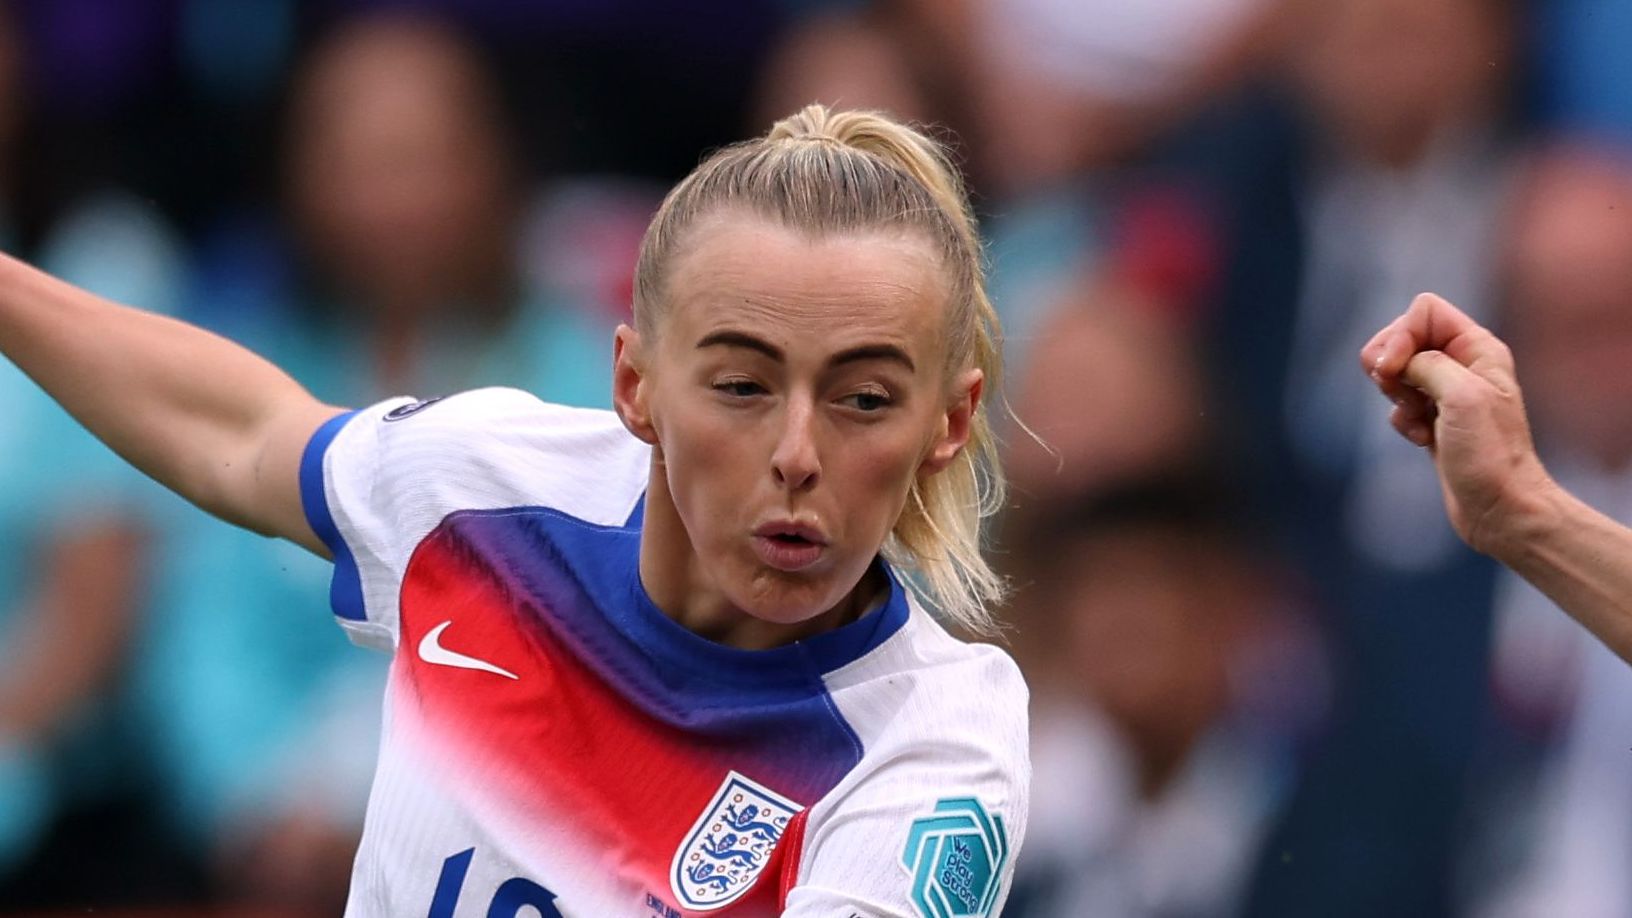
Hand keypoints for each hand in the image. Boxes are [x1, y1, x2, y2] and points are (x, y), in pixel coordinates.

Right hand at [1360, 293, 1555, 556]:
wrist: (1501, 509)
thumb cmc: (1491, 455)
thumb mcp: (1462, 396)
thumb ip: (1425, 363)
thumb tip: (1393, 361)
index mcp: (1479, 349)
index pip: (1423, 312)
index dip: (1399, 334)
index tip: (1393, 369)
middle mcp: (1464, 364)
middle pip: (1403, 336)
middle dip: (1390, 364)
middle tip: (1402, 392)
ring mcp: (1447, 393)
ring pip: (1395, 371)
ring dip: (1395, 396)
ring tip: (1420, 419)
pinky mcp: (1433, 420)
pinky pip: (1397, 405)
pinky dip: (1401, 422)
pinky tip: (1423, 440)